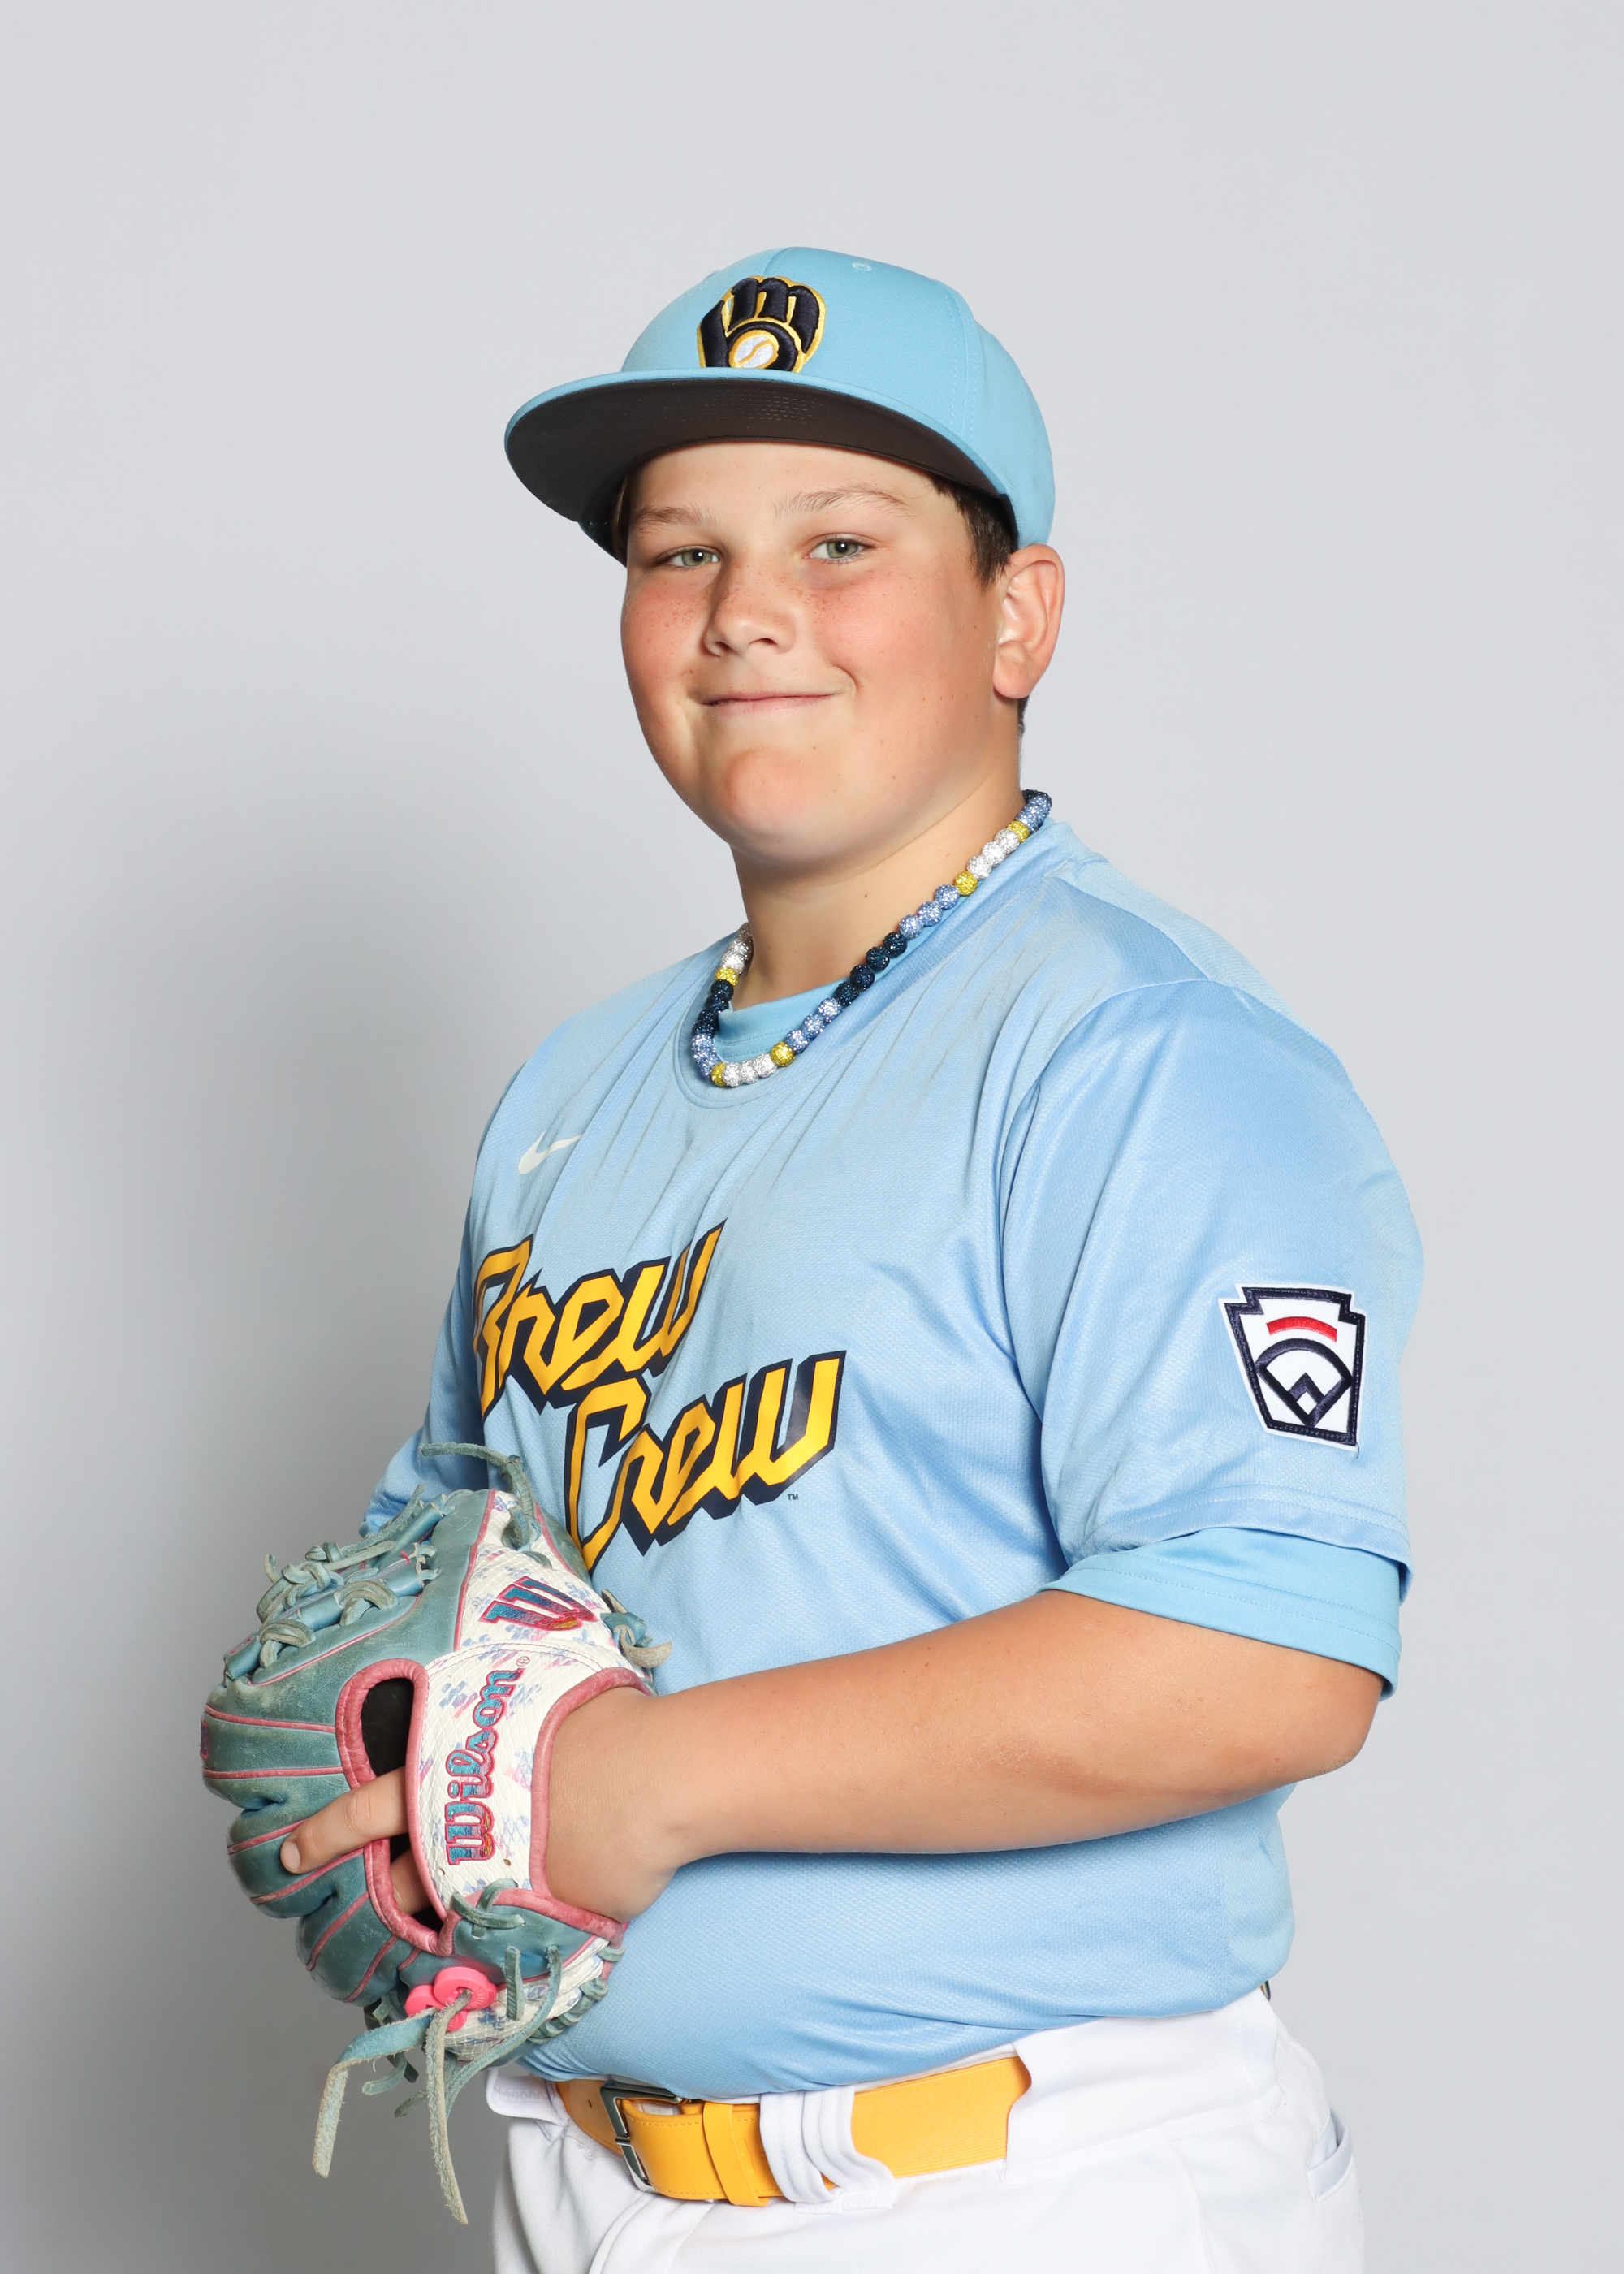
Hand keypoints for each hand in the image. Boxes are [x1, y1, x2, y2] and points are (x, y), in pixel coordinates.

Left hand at [277, 1688, 675, 1924]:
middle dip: (369, 1900)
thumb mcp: (535, 1692)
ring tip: (420, 1943)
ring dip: (431, 1932)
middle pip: (394, 1884)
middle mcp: (455, 1840)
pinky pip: (498, 1947)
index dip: (323, 1835)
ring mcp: (490, 1888)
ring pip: (440, 1922)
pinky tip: (484, 1961)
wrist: (652, 1778)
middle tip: (341, 1917)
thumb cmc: (602, 1723)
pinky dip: (489, 1953)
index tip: (288, 1857)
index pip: (365, 1811)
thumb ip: (505, 1711)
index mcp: (445, 1778)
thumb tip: (507, 1700)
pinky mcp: (532, 1925)